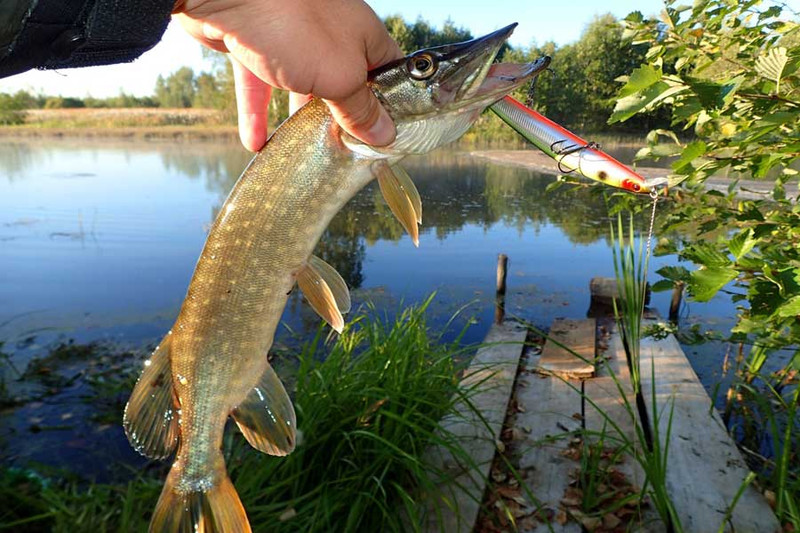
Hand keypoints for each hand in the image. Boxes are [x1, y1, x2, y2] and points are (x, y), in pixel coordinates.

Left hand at [173, 0, 402, 151]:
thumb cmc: (295, 26)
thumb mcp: (340, 77)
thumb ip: (360, 109)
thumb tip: (384, 134)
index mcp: (362, 35)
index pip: (388, 71)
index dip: (390, 104)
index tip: (386, 135)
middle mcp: (331, 33)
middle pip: (343, 83)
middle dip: (343, 117)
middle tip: (344, 149)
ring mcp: (292, 38)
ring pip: (301, 85)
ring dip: (300, 118)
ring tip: (304, 149)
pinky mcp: (256, 44)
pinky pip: (260, 85)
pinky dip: (258, 114)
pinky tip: (255, 142)